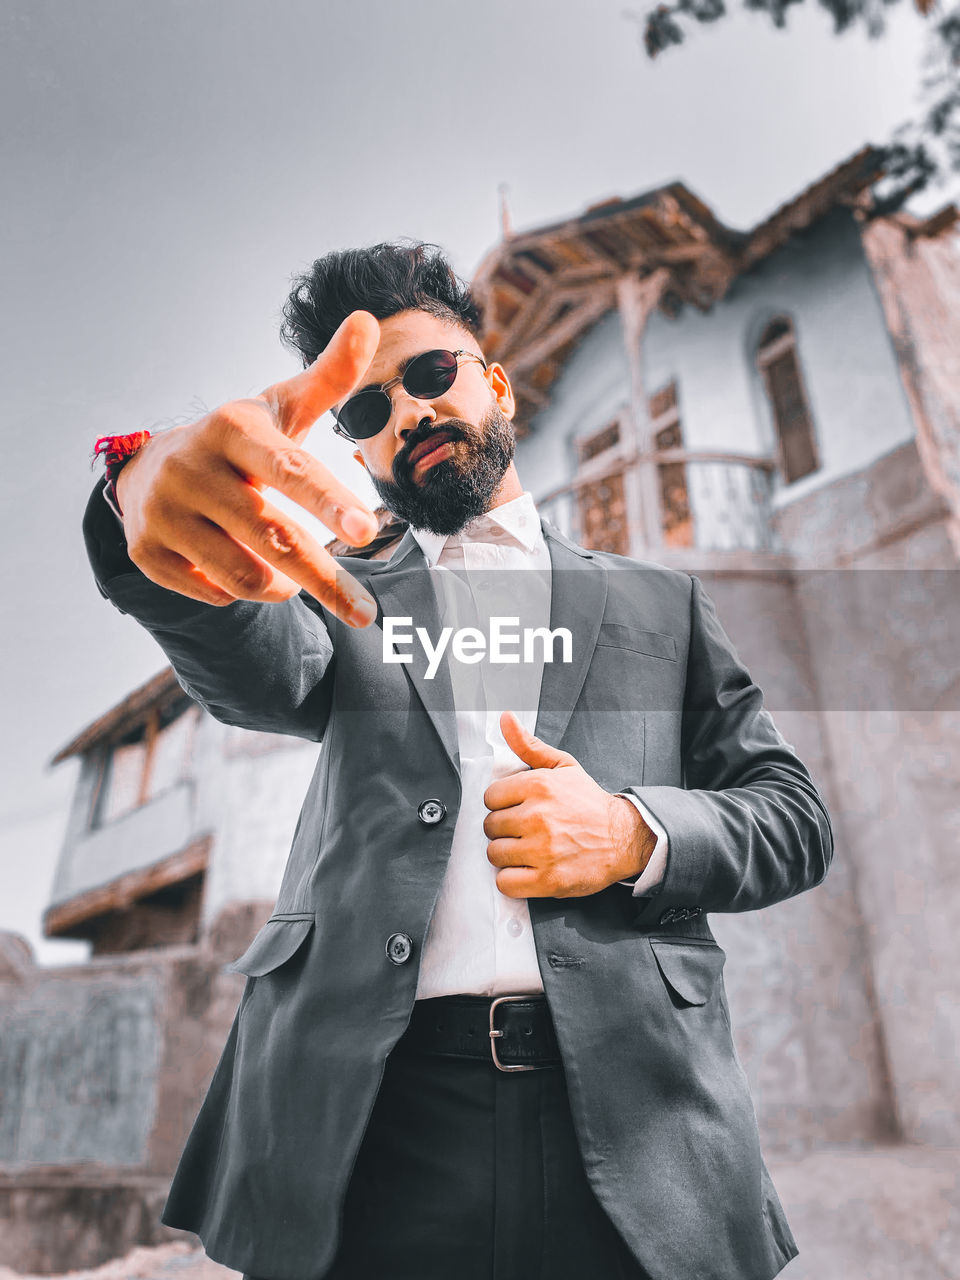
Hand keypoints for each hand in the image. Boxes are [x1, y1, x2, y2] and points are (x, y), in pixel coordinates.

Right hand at [114, 311, 382, 624]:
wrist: (153, 469)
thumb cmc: (239, 443)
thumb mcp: (280, 408)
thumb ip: (328, 376)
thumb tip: (365, 320)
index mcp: (232, 429)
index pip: (290, 469)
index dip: (328, 500)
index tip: (366, 530)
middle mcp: (192, 468)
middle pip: (273, 537)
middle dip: (325, 579)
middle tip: (365, 611)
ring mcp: (163, 512)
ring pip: (244, 576)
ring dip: (283, 585)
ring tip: (294, 577)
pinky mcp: (146, 552)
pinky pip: (214, 593)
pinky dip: (241, 591)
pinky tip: (243, 570)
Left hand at [482, 710, 656, 897]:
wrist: (624, 838)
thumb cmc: (589, 803)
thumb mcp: (562, 766)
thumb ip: (529, 745)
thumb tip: (505, 718)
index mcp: (538, 786)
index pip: (490, 797)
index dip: (503, 804)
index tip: (518, 809)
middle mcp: (537, 817)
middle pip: (490, 826)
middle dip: (504, 829)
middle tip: (525, 830)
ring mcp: (542, 850)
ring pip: (494, 854)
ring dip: (507, 854)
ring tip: (527, 849)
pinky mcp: (548, 880)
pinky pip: (505, 882)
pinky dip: (513, 879)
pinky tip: (528, 869)